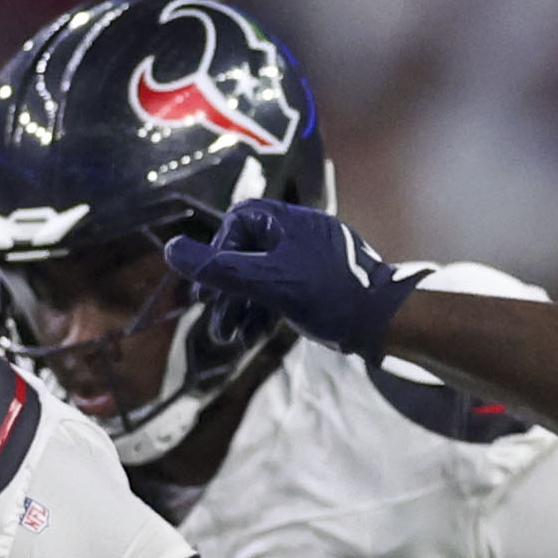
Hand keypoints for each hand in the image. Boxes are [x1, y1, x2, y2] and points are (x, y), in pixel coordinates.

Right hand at [166, 198, 417, 358]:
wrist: (385, 321)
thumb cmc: (327, 295)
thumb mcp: (267, 283)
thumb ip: (220, 269)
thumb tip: (171, 249)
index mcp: (289, 221)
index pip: (240, 221)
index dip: (220, 249)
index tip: (212, 281)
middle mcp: (300, 233)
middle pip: (249, 252)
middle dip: (228, 288)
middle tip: (213, 320)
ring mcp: (313, 258)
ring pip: (265, 276)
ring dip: (242, 305)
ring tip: (228, 337)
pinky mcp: (322, 284)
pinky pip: (283, 290)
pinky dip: (264, 310)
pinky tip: (252, 336)